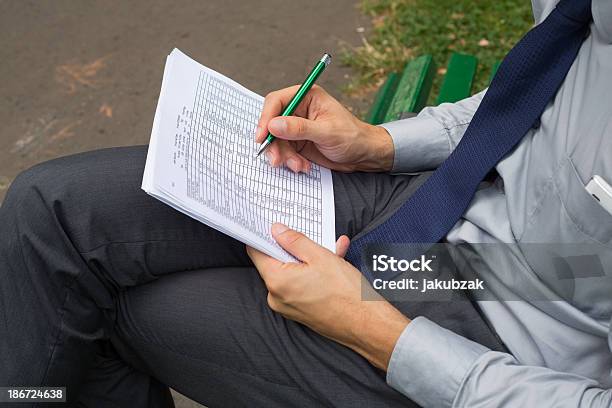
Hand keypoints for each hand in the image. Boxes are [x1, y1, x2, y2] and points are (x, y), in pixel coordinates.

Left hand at [246, 223, 409, 369]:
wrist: (366, 325)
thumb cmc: (346, 293)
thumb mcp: (320, 256)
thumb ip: (294, 240)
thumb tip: (277, 230)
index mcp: (276, 281)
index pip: (256, 252)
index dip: (264, 236)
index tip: (274, 226)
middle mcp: (276, 297)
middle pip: (276, 262)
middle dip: (295, 247)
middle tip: (312, 237)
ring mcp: (288, 307)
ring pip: (292, 273)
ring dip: (309, 259)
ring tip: (333, 249)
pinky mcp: (300, 312)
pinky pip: (300, 286)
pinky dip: (313, 274)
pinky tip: (335, 263)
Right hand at [255, 85, 393, 172]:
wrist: (363, 155)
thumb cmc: (352, 137)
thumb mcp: (327, 132)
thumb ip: (300, 128)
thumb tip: (274, 125)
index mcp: (307, 97)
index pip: (277, 101)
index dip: (266, 118)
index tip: (262, 135)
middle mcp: (299, 110)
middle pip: (272, 123)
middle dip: (273, 143)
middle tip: (276, 159)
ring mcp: (297, 128)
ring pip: (276, 141)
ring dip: (283, 156)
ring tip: (298, 166)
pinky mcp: (297, 143)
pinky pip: (284, 152)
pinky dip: (290, 162)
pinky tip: (303, 166)